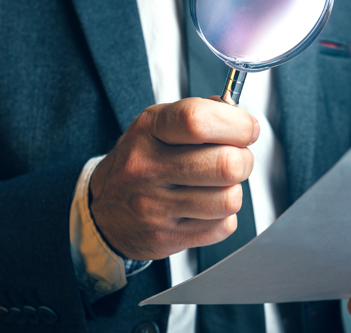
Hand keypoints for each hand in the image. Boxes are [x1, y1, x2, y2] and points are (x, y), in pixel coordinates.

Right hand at [88, 97, 259, 260]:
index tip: (247, 129)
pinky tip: (203, 208)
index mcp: (149, 130)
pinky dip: (222, 218)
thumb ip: (202, 113)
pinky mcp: (165, 238)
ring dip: (233, 191)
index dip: (236, 124)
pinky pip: (223, 227)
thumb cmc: (140, 162)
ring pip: (229, 199)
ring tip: (216, 186)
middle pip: (226, 164)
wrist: (103, 211)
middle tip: (235, 159)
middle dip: (244, 159)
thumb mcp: (158, 125)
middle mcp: (148, 168)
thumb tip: (243, 120)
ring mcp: (155, 207)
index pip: (198, 120)